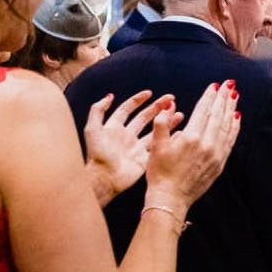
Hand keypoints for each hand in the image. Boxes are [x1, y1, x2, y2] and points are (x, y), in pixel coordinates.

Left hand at [84, 91, 174, 206]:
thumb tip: (109, 96)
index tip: (150, 93)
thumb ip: (98, 111)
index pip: (127, 109)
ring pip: (154, 131)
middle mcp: (126, 136)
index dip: (137, 100)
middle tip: (171, 100)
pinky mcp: (144, 159)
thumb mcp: (92, 129)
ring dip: (166, 121)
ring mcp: (136, 147)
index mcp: (114, 127)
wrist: (104, 178)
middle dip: (157, 107)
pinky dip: (168, 139)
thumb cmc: (97, 155)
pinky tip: (178, 133)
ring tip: (179, 114)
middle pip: (144, 117)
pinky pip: (158, 146)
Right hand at [141, 82, 240, 214]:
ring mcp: (215, 154)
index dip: (209, 96)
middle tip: (230, 84)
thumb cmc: (160, 172)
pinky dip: (234, 127)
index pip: (203, 111)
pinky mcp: (220, 164)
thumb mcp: (156, 146)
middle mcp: (206, 144)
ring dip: (231, 110)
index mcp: (190, 137)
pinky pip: (230, 141)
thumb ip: (163, 123)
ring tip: (234, 96)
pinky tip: (236, 118)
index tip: (215, 85)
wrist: (170, 198)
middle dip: (224, 98)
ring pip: (227, 127)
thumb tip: (170, 103)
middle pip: (218, 115)